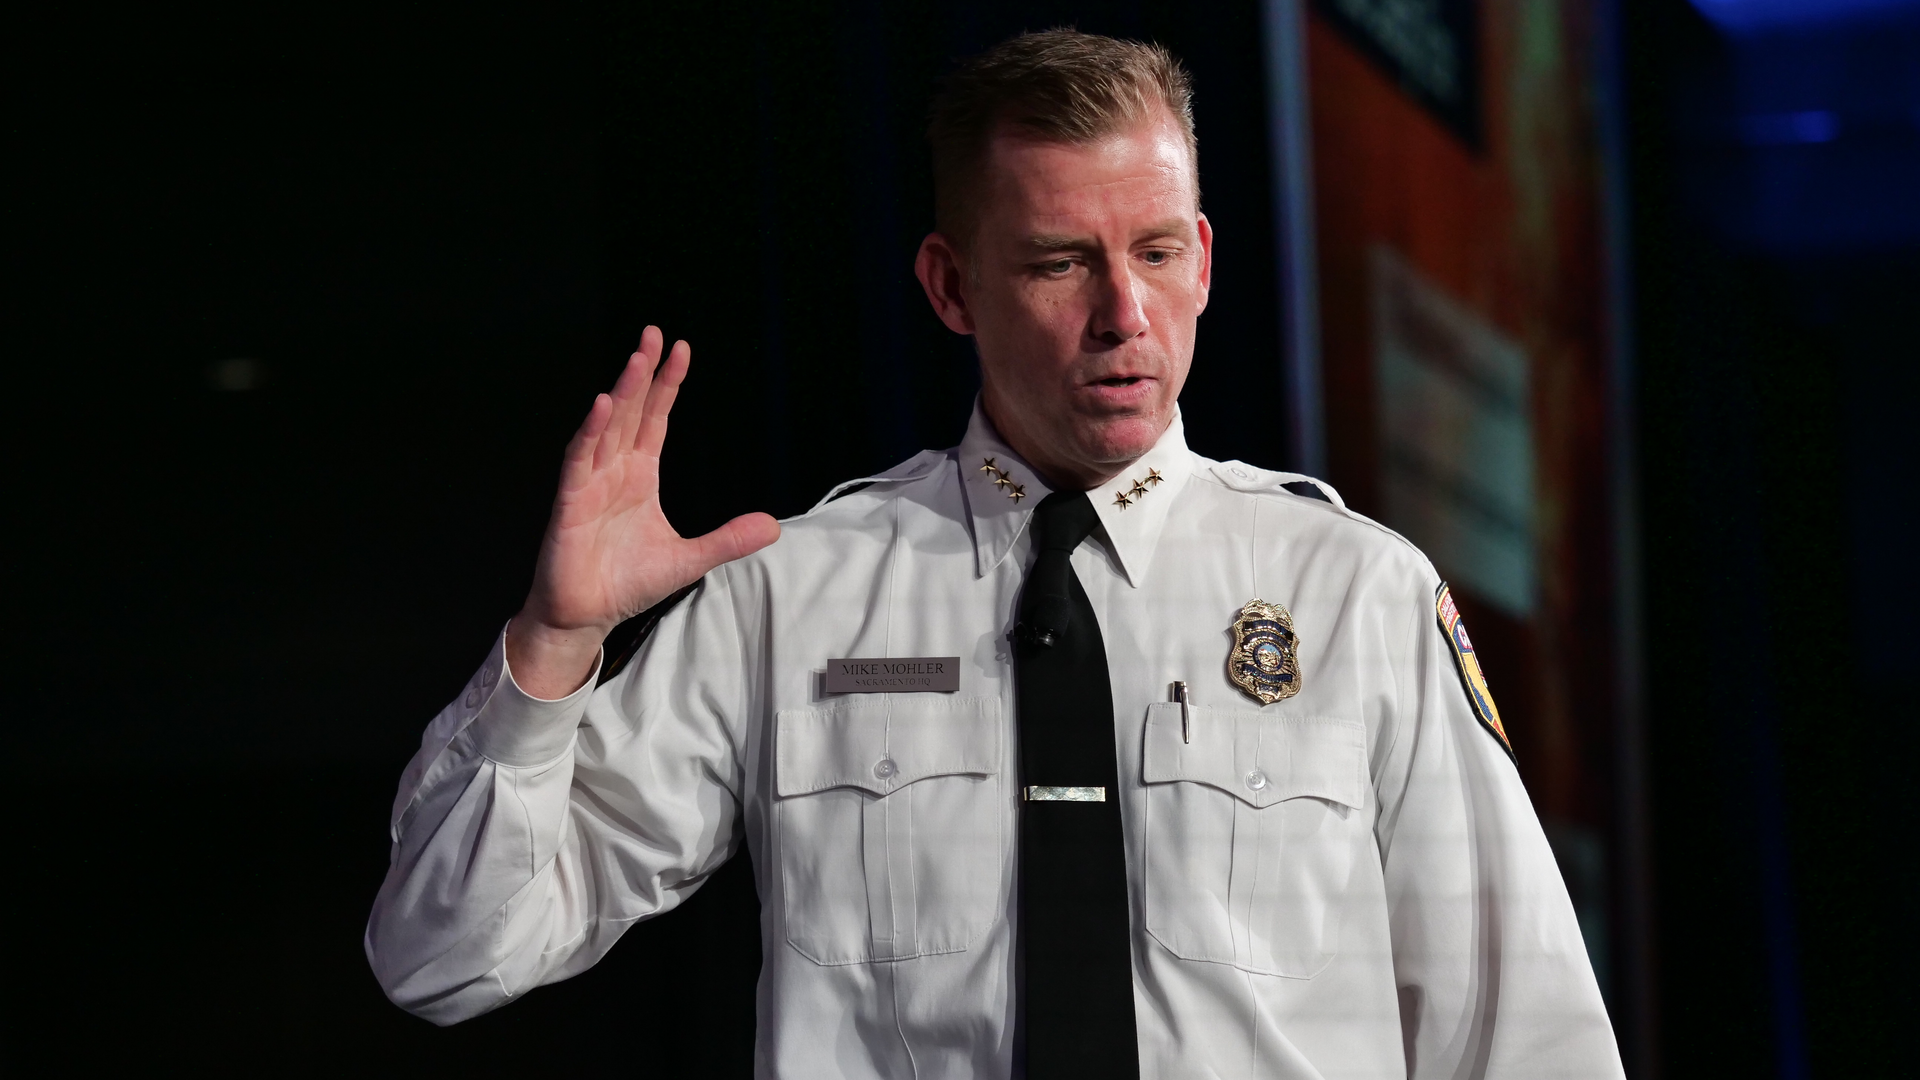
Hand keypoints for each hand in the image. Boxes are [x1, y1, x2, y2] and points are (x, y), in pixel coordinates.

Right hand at [506, 326, 779, 697]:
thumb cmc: (628, 582)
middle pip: (630, 411)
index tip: (680, 350)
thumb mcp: (690, 560)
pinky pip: (580, 460)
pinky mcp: (570, 502)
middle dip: (642, 372)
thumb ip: (729, 540)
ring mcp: (590, 482)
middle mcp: (614, 470)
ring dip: (621, 393)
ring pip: (607, 427)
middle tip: (654, 334)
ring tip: (636, 362)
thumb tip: (774, 526)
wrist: (586, 615)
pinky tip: (603, 407)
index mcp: (640, 475)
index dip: (666, 385)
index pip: (655, 419)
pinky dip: (590, 433)